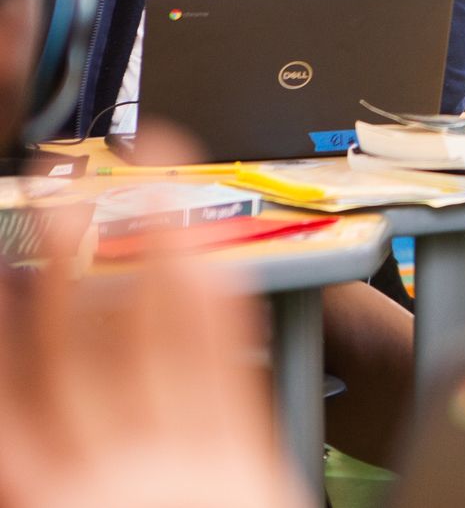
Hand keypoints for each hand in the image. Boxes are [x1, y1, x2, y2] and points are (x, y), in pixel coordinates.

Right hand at [0, 214, 308, 507]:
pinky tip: (204, 247)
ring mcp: (180, 458)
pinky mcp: (244, 451)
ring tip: (139, 185)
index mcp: (43, 498)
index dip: (1, 327)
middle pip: (78, 346)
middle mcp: (105, 475)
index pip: (7, 396)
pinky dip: (210, 296)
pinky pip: (225, 360)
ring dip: (148, 251)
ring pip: (159, 336)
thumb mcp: (68, 505)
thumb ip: (42, 458)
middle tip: (57, 194)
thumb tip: (27, 399)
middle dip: (65, 263)